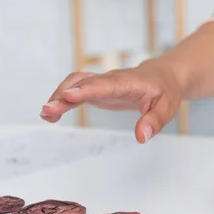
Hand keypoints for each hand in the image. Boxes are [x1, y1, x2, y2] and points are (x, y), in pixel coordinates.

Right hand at [40, 60, 182, 142]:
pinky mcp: (96, 89)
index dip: (88, 89)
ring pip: (76, 84)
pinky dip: (62, 101)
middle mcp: (112, 79)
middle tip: (48, 110)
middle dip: (66, 95)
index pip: (107, 84)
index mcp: (129, 82)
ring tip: (46, 115)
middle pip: (85, 83)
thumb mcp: (167, 107)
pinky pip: (76, 91)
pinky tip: (50, 116)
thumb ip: (154, 121)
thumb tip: (141, 137)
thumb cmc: (165, 91)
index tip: (69, 95)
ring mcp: (102, 83)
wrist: (162, 76)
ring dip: (59, 97)